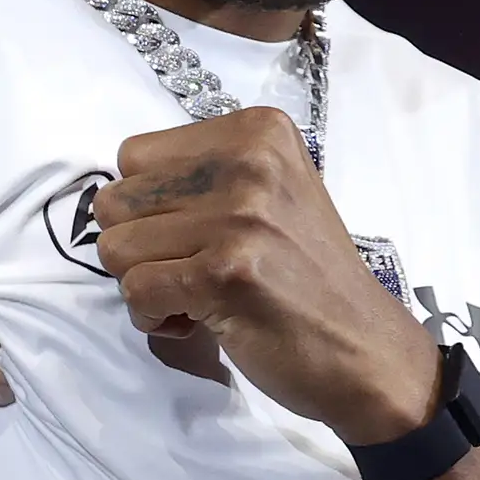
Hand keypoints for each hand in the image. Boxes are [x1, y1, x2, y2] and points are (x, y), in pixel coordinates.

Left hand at [88, 107, 437, 442]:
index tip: (187, 233)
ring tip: (192, 296)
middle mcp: (247, 161)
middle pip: (116, 200)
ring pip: (115, 247)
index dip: (147, 204)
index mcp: (256, 131)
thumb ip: (205, 177)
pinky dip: (152, 316)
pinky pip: (135, 290)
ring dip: (142, 283)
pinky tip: (192, 320)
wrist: (363, 349)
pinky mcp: (223, 273)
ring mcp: (237, 216)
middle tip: (185, 269)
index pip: (135, 154)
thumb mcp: (272, 193)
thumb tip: (118, 192)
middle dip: (137, 245)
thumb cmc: (309, 276)